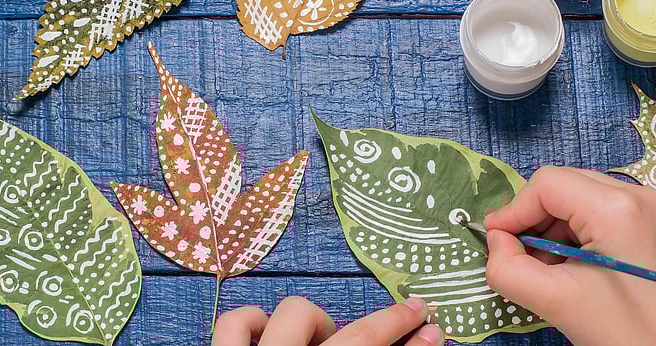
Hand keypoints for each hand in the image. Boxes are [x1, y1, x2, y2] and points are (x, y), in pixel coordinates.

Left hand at [212, 296, 443, 345]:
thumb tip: (424, 340)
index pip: (367, 344)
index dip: (400, 326)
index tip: (424, 315)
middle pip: (335, 327)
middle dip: (364, 328)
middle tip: (366, 341)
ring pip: (288, 313)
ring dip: (309, 327)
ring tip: (315, 345)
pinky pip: (231, 323)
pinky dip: (252, 325)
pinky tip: (266, 339)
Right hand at [485, 167, 655, 345]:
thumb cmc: (623, 334)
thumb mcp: (554, 301)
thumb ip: (508, 267)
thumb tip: (497, 241)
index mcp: (617, 209)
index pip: (547, 184)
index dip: (514, 210)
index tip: (496, 241)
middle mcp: (638, 195)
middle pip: (563, 185)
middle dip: (533, 218)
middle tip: (519, 255)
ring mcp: (650, 208)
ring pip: (578, 197)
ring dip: (551, 227)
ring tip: (547, 268)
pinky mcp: (652, 223)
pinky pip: (598, 211)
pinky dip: (574, 233)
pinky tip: (571, 267)